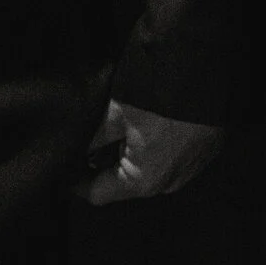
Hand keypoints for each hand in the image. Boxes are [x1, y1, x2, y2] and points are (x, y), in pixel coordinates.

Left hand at [73, 99, 225, 204]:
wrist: (204, 71)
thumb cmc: (157, 96)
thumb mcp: (113, 114)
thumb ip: (90, 138)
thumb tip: (70, 147)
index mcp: (144, 181)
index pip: (98, 193)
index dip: (75, 179)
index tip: (61, 162)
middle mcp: (168, 183)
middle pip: (121, 180)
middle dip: (100, 161)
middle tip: (83, 136)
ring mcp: (189, 169)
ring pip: (145, 166)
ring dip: (126, 150)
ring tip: (111, 122)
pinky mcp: (202, 151)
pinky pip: (167, 154)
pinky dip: (150, 143)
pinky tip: (142, 119)